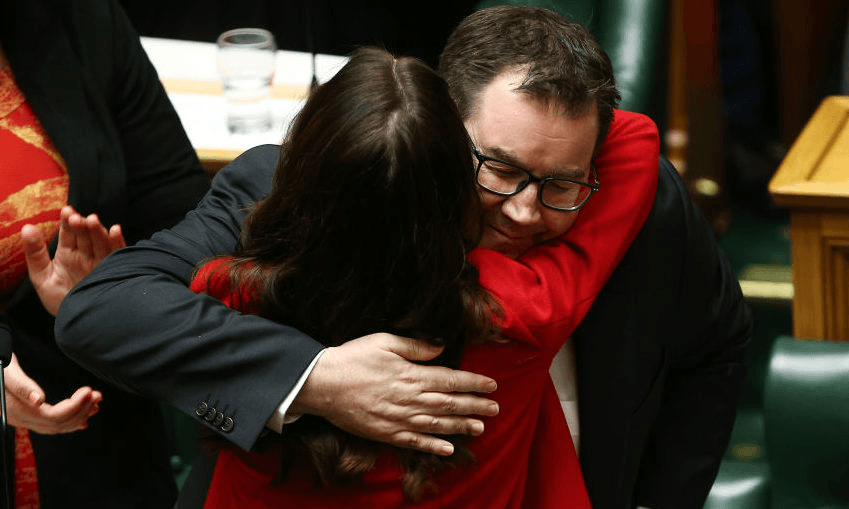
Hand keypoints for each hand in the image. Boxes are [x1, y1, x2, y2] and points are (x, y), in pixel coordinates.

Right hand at [4, 353, 101, 433]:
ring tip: (96, 403)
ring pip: (56, 425)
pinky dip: (70, 420)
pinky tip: (83, 417)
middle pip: (57, 424)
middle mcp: (19, 419)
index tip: (88, 392)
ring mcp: (23, 418)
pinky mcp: (28, 414)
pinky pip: (51, 424)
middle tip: (97, 395)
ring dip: (79, 415)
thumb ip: (21, 386)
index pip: (52, 417)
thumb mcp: (7, 371)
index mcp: (15, 410)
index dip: (74, 406)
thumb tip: (39, 400)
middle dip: (81, 410)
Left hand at [22, 205, 125, 315]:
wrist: (79, 323)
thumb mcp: (41, 277)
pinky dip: (118, 242)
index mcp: (68, 254)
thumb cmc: (60, 302)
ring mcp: (101, 262)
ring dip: (98, 230)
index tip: (66, 211)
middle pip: (86, 235)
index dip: (67, 221)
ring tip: (92, 220)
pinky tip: (115, 230)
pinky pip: (117, 253)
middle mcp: (86, 256)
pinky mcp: (114, 270)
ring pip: (101, 241)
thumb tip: (27, 227)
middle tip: (77, 218)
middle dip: (82, 225)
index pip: (68, 233)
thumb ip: (34, 253)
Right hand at [290, 333, 498, 455]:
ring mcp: (398, 419)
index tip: (492, 385)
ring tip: (480, 428)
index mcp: (412, 375)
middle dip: (475, 406)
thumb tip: (441, 347)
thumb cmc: (352, 358)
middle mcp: (410, 399)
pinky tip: (448, 449)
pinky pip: (415, 442)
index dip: (474, 383)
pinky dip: (433, 446)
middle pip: (450, 404)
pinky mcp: (386, 433)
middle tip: (495, 409)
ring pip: (437, 425)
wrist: (322, 384)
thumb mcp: (384, 341)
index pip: (451, 380)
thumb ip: (416, 346)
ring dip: (461, 427)